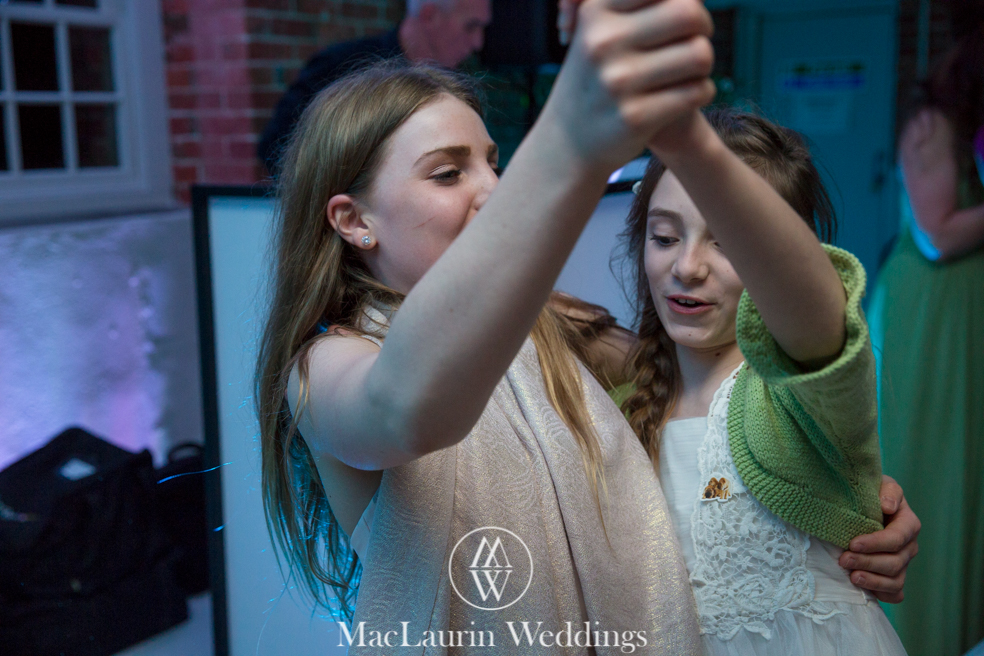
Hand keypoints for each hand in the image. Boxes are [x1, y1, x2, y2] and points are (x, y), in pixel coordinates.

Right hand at [543, 0, 715, 173]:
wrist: (567, 143)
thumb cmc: (598, 76)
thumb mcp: (600, 30)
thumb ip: (639, 7)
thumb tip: (689, 1)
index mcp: (595, 11)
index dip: (684, 2)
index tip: (679, 19)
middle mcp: (602, 42)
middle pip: (690, 14)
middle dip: (702, 29)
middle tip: (693, 44)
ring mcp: (617, 81)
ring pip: (700, 55)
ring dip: (703, 65)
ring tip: (687, 74)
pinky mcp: (636, 117)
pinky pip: (698, 91)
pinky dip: (702, 92)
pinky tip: (686, 96)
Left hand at [838, 475, 920, 602]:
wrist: (864, 504)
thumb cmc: (871, 493)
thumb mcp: (880, 484)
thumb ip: (888, 491)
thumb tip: (887, 506)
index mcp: (908, 524)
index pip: (896, 538)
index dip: (876, 543)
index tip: (853, 543)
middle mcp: (909, 546)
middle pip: (894, 562)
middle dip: (868, 563)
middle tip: (843, 560)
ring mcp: (903, 564)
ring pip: (895, 581)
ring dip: (873, 581)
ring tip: (851, 577)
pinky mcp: (893, 576)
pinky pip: (895, 593)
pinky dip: (881, 594)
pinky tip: (863, 590)